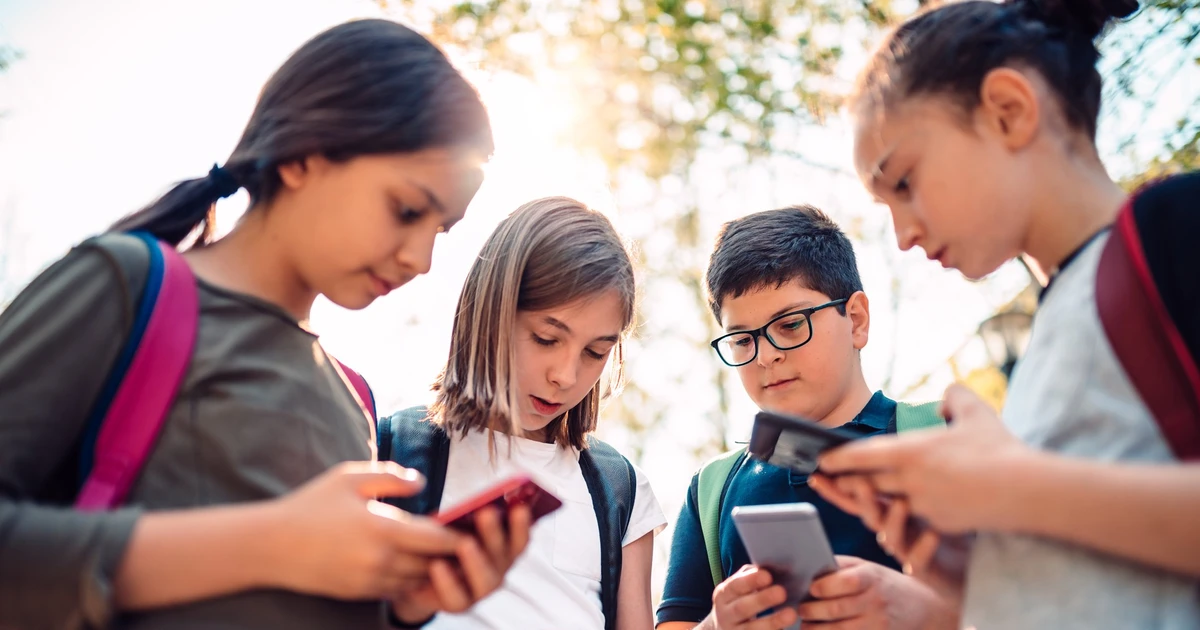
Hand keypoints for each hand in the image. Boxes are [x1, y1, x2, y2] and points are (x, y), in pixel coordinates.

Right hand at [266, 461, 461, 599]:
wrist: (270, 545)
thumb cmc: (311, 505)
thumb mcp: (349, 477)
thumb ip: (391, 477)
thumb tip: (423, 483)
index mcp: (382, 529)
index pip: (437, 538)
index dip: (459, 534)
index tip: (475, 526)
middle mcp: (380, 561)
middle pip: (433, 563)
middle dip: (450, 553)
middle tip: (468, 539)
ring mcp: (370, 581)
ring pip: (417, 579)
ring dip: (432, 568)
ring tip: (445, 552)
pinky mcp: (360, 594)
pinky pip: (397, 590)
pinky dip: (410, 579)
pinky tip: (415, 563)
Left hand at [389, 504, 532, 622]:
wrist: (422, 574)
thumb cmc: (446, 541)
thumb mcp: (457, 524)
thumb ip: (468, 515)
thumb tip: (471, 502)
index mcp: (505, 547)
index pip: (520, 537)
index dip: (522, 524)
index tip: (519, 507)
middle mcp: (499, 569)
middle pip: (504, 554)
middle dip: (495, 533)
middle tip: (486, 513)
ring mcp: (482, 589)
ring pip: (486, 579)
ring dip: (477, 560)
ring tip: (465, 543)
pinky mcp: (460, 604)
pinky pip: (457, 597)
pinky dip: (448, 581)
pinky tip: (437, 565)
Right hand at [708, 565, 797, 629]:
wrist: (723, 629)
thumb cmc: (738, 601)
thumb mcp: (738, 589)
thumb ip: (750, 577)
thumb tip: (772, 566)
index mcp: (723, 595)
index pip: (735, 586)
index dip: (750, 581)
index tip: (768, 576)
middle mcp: (724, 615)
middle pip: (742, 608)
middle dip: (762, 600)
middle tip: (782, 592)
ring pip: (751, 629)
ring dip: (772, 622)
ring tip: (791, 614)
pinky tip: (786, 629)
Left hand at [799, 556, 958, 629]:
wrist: (925, 608)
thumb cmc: (885, 584)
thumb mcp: (869, 568)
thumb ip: (840, 566)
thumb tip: (806, 567)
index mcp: (871, 578)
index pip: (846, 582)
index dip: (824, 586)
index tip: (811, 588)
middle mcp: (876, 602)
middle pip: (836, 610)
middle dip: (811, 611)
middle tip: (800, 610)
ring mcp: (878, 625)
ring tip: (806, 626)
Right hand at [809, 472, 969, 605]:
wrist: (961, 570)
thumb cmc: (942, 530)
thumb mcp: (918, 500)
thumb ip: (896, 483)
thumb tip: (879, 455)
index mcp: (886, 511)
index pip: (854, 498)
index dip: (834, 489)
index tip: (817, 476)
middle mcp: (890, 530)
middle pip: (868, 514)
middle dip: (862, 498)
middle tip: (861, 481)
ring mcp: (904, 549)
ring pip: (889, 536)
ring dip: (892, 520)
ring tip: (901, 503)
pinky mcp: (922, 567)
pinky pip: (918, 559)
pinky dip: (923, 546)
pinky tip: (932, 533)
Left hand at [814, 384, 1032, 533]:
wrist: (1025, 491)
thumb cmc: (999, 448)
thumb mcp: (975, 411)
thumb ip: (955, 397)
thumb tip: (943, 400)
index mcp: (912, 452)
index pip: (863, 456)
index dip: (840, 458)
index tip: (822, 459)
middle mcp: (911, 481)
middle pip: (868, 483)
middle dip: (848, 482)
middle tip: (830, 479)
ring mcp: (924, 505)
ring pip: (888, 503)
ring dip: (873, 499)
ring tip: (860, 492)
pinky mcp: (939, 524)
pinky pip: (913, 518)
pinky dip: (903, 513)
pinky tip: (900, 510)